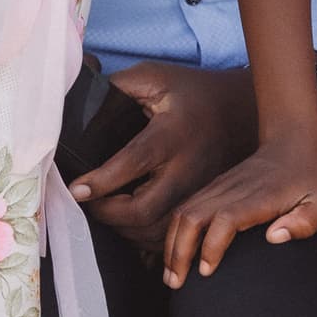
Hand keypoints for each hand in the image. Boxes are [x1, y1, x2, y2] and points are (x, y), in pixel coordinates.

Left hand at [69, 60, 260, 244]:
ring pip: (157, 232)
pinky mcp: (203, 207)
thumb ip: (118, 86)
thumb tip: (77, 102)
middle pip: (144, 211)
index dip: (101, 181)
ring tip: (106, 211)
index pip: (133, 162)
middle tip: (88, 202)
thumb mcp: (155, 77)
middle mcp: (188, 167)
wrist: (240, 110)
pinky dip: (144, 239)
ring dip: (124, 230)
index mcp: (173, 133)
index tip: (76, 189)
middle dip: (108, 213)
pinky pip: (171, 238)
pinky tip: (129, 224)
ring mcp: (198, 192)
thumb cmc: (189, 93)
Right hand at [161, 127, 316, 286]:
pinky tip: (175, 253)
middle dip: (179, 252)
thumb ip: (306, 221)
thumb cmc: (311, 177)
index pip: (226, 219)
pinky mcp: (215, 187)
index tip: (206, 271)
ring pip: (184, 212)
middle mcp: (233, 189)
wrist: (293, 140)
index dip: (211, 246)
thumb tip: (274, 237)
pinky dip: (176, 231)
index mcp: (259, 196)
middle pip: (193, 217)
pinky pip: (186, 207)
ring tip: (170, 276)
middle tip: (176, 283)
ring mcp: (221, 186)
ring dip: (173, 244)